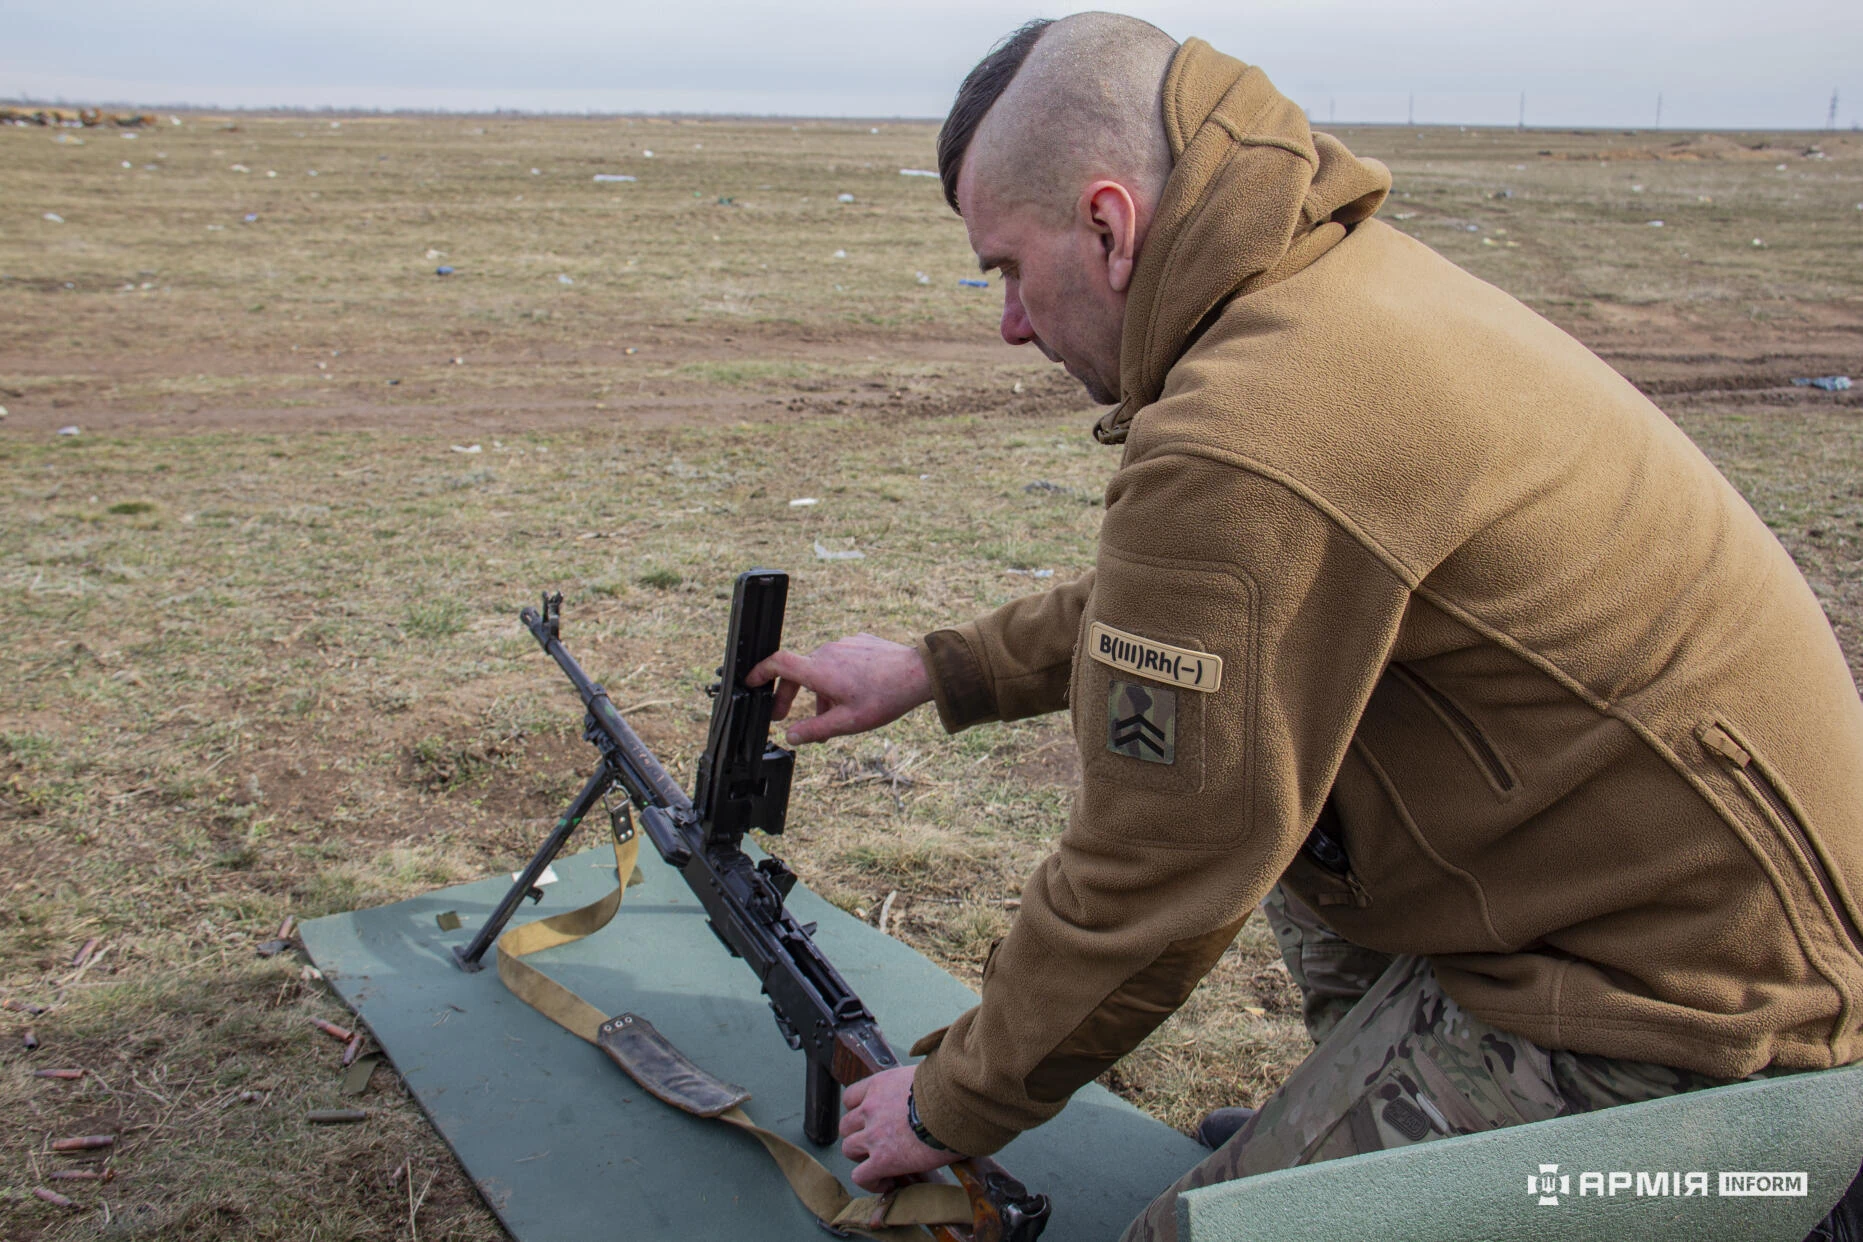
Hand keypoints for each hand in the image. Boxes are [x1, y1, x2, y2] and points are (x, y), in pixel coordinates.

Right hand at [747, 633, 932, 744]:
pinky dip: (836, 678)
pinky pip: (839, 660)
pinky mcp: (859, 641)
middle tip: (783, 716)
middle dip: (787, 695)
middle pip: (796, 670)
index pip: (777, 663)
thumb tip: (791, 737)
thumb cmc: (885, 697)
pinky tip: (851, 695)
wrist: (918, 673)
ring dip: (817, 691)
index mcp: (818, 669)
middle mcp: (826, 651)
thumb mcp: (847, 722)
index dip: (758, 672)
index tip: (750, 683)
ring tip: (829, 717)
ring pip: (820, 668)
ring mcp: (843, 644)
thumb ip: (815, 730)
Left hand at [838, 1065, 954, 1191]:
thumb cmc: (949, 1089)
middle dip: (859, 1135)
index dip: (859, 1110)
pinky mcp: (883, 1160)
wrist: (956, 1105)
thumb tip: (929, 1090)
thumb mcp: (924, 1075)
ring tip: (881, 1163)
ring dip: (862, 1157)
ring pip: (849, 1149)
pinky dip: (870, 1181)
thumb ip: (913, 1084)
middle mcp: (871, 1108)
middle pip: (847, 1125)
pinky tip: (886, 1181)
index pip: (851, 1097)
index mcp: (880, 1085)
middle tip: (878, 1143)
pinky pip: (860, 1176)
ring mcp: (874, 1135)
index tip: (871, 1119)